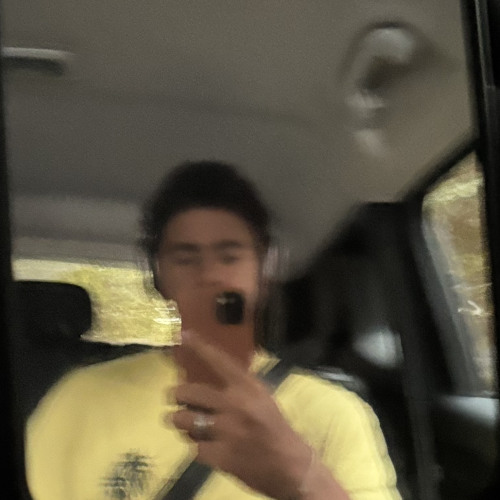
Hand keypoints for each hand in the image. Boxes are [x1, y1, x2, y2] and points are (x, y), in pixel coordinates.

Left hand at [167, 330, 313, 499]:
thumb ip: (238, 387)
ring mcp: (226, 431)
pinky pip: (194, 447)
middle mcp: (234, 405)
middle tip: (178, 399)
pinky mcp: (221, 456)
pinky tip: (206, 446)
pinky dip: (197, 447)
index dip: (199, 346)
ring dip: (180, 421)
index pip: (218, 361)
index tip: (183, 335)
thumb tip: (208, 378)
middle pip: (188, 392)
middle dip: (177, 396)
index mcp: (247, 387)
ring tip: (186, 423)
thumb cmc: (276, 428)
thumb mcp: (262, 398)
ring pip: (183, 419)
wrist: (291, 466)